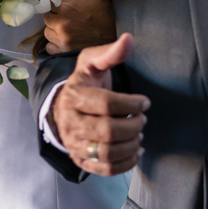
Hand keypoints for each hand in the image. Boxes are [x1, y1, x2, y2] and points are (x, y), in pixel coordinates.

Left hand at [44, 0, 115, 53]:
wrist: (118, 37)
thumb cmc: (106, 13)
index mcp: (67, 9)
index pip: (48, 2)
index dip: (58, 3)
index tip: (67, 5)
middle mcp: (62, 26)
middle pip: (47, 17)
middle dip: (56, 15)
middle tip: (72, 16)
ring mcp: (62, 41)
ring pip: (47, 32)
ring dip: (55, 29)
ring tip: (71, 27)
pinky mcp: (64, 53)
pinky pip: (50, 47)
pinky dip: (56, 43)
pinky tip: (69, 38)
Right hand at [49, 34, 148, 175]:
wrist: (63, 107)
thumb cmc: (85, 83)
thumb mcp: (92, 63)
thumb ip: (110, 53)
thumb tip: (129, 39)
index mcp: (73, 96)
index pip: (107, 104)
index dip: (131, 104)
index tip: (144, 102)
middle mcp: (70, 123)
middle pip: (108, 131)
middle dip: (133, 126)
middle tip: (142, 119)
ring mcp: (74, 144)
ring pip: (108, 153)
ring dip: (131, 145)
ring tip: (139, 134)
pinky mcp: (81, 160)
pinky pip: (105, 169)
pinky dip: (126, 163)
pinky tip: (136, 151)